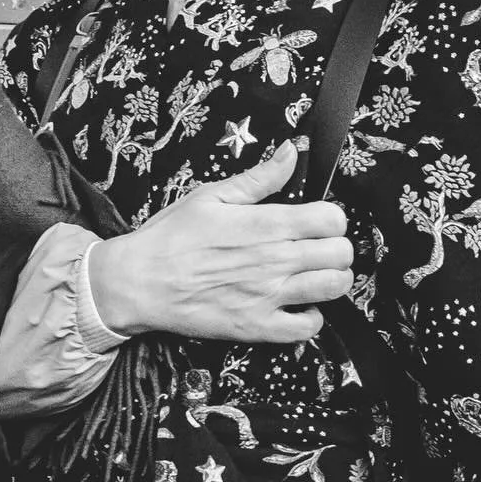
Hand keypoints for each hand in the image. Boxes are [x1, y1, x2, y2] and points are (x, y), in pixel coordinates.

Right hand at [89, 140, 352, 342]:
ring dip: (331, 280)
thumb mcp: (212, 196)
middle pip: (341, 254)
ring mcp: (269, 297)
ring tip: (313, 275)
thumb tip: (292, 152)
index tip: (317, 222)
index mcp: (266, 224)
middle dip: (336, 248)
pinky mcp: (258, 327)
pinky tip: (297, 306)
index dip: (330, 219)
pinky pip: (308, 329)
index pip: (332, 219)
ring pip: (334, 288)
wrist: (138, 282)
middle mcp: (275, 260)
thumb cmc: (171, 237)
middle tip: (318, 249)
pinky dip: (311, 318)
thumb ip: (260, 178)